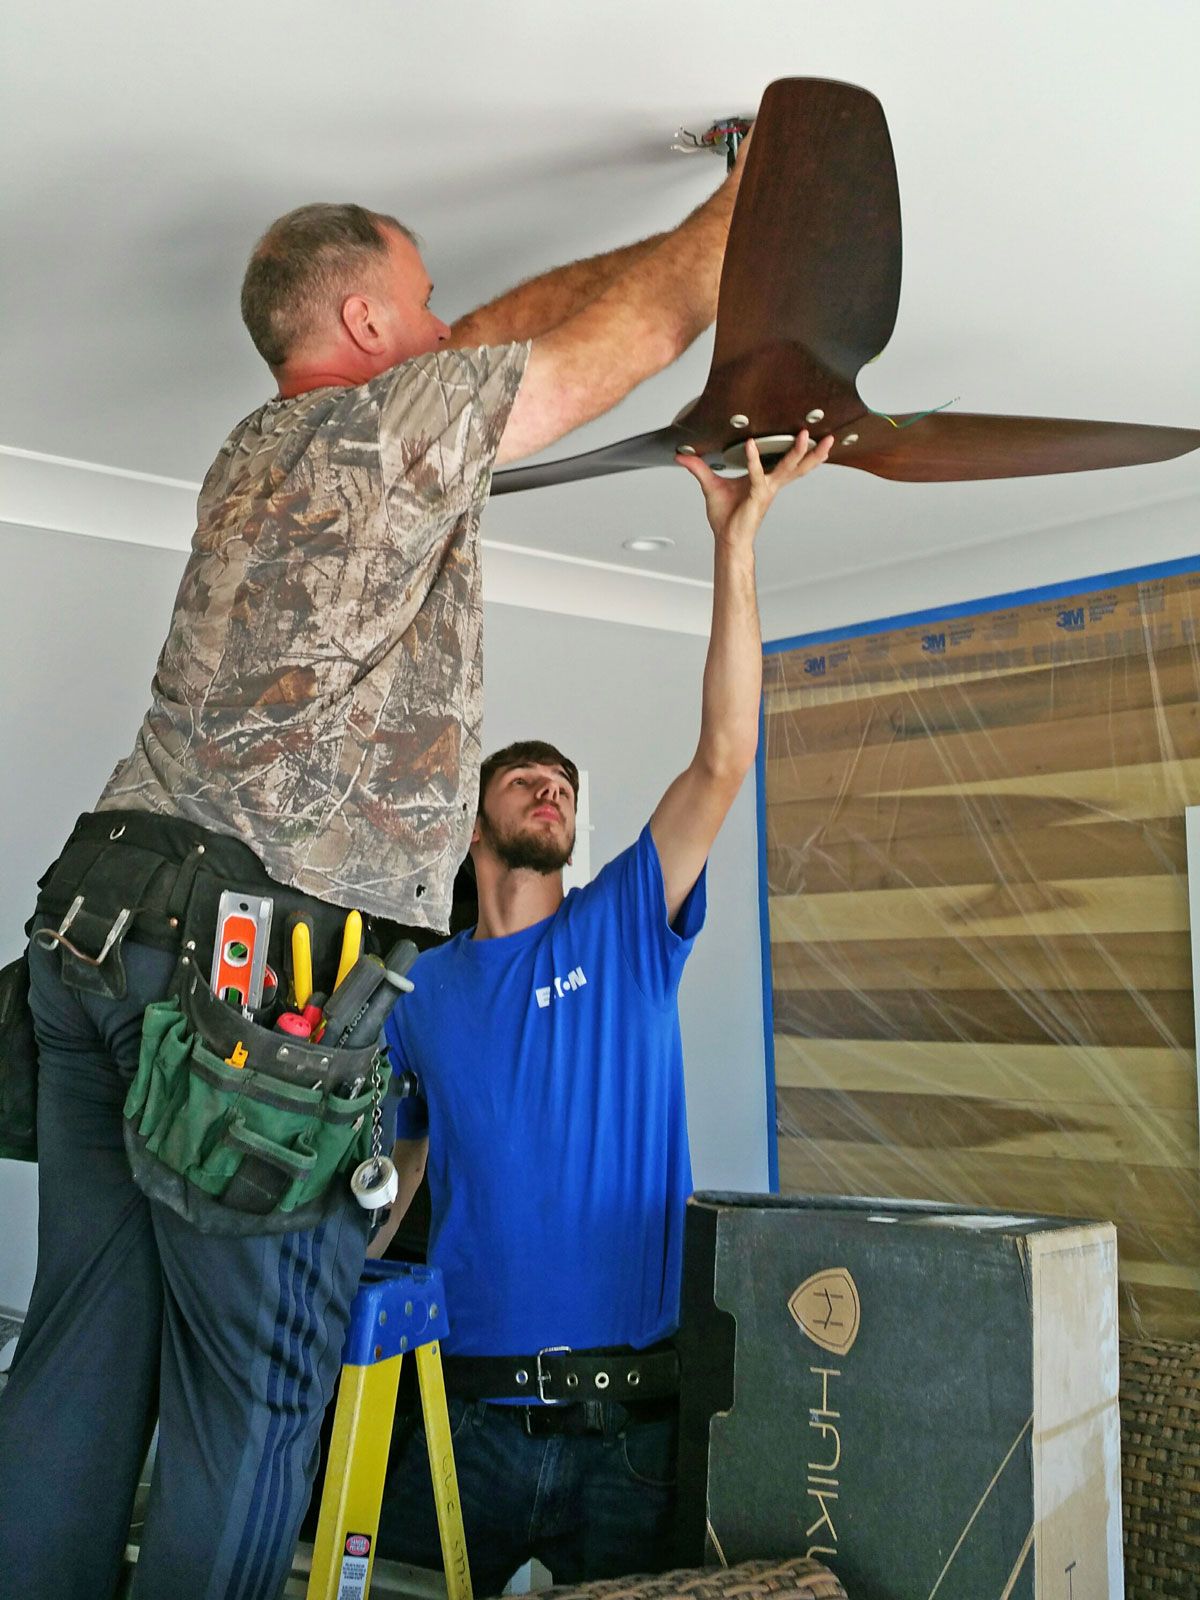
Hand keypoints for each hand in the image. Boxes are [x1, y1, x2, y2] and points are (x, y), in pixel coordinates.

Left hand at [676, 430, 832, 544]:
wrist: (726, 539)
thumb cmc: (725, 517)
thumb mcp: (710, 485)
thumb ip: (698, 467)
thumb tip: (682, 455)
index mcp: (766, 480)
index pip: (786, 462)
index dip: (800, 450)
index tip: (809, 434)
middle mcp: (770, 484)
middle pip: (797, 465)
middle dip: (812, 450)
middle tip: (828, 435)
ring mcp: (765, 490)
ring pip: (787, 468)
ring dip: (797, 452)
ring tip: (805, 436)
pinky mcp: (756, 497)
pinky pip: (757, 475)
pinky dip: (753, 460)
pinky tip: (751, 445)